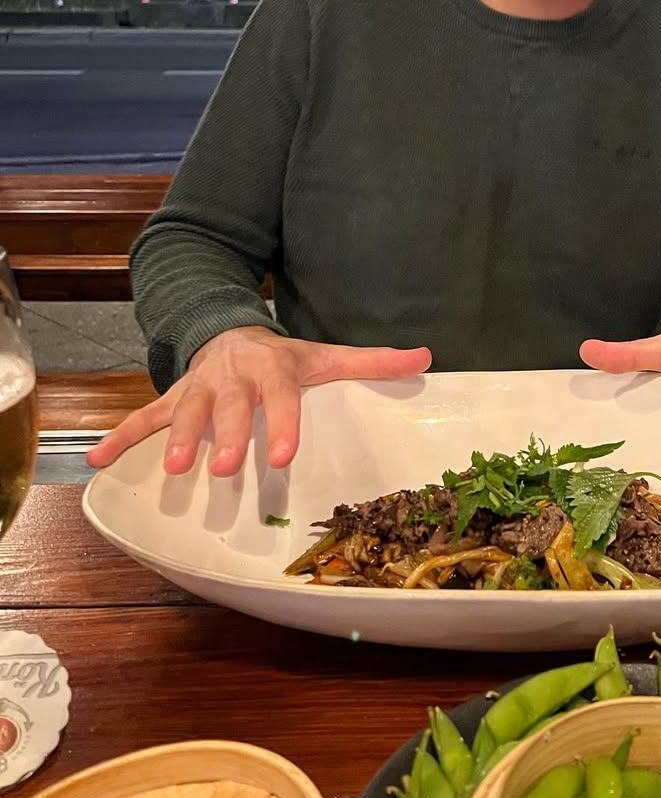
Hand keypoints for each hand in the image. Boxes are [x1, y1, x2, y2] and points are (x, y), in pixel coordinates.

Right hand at [86, 325, 431, 476]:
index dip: (282, 424)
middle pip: (228, 407)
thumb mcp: (325, 354)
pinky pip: (140, 418)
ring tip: (175, 470)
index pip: (281, 395)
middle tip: (221, 469)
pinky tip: (97, 462)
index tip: (284, 455)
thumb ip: (372, 362)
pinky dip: (119, 438)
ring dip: (177, 439)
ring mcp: (196, 388)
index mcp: (273, 367)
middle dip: (224, 436)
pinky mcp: (169, 399)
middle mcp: (232, 376)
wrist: (226, 328)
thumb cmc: (283, 357)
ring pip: (183, 412)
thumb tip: (425, 359)